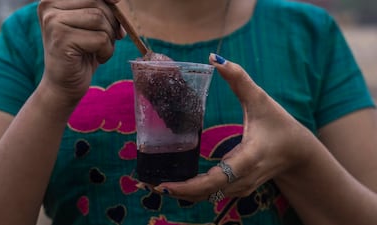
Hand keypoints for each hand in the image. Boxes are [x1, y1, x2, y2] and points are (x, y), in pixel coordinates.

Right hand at [37, 0, 124, 103]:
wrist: (65, 84)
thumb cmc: (82, 53)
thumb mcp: (93, 24)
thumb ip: (101, 7)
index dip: (109, 0)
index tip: (117, 4)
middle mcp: (49, 5)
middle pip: (98, 3)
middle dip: (112, 22)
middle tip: (112, 38)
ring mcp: (53, 21)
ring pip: (100, 19)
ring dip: (109, 39)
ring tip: (100, 50)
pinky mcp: (61, 39)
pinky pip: (100, 39)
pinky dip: (107, 51)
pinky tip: (98, 58)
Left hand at [152, 54, 313, 201]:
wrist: (298, 153)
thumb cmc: (280, 125)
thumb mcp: (261, 99)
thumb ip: (239, 78)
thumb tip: (214, 57)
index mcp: (248, 157)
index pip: (216, 179)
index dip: (189, 186)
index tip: (164, 185)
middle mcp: (243, 178)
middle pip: (206, 193)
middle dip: (178, 192)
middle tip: (149, 184)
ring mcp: (241, 188)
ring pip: (208, 197)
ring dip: (183, 193)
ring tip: (156, 184)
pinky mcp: (238, 189)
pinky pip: (212, 194)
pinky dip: (194, 192)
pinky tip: (177, 185)